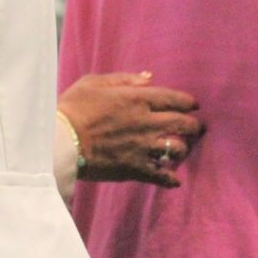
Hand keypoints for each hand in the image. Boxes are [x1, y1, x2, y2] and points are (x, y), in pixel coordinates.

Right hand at [58, 72, 203, 188]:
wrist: (60, 141)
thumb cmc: (73, 108)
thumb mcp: (93, 82)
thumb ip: (123, 79)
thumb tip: (148, 77)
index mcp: (137, 99)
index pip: (174, 99)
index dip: (188, 102)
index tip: (193, 105)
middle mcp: (145, 122)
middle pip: (182, 124)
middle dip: (194, 126)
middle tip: (197, 128)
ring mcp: (142, 147)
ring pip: (176, 149)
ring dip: (183, 149)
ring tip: (182, 149)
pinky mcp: (134, 168)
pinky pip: (160, 175)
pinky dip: (170, 178)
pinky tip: (175, 180)